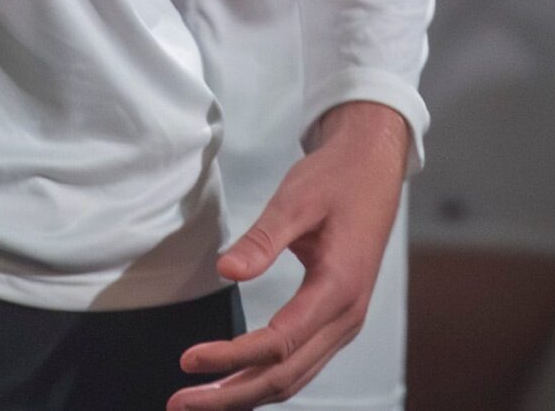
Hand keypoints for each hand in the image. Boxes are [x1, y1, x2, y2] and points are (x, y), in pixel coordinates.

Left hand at [168, 100, 409, 409]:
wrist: (374, 167)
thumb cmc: (337, 179)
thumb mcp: (296, 199)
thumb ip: (263, 239)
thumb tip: (226, 272)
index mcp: (338, 289)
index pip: (279, 343)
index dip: (231, 357)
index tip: (188, 360)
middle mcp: (346, 317)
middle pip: (286, 376)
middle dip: (232, 395)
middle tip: (181, 403)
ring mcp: (345, 322)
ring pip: (295, 377)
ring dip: (246, 393)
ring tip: (199, 402)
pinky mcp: (336, 318)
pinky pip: (302, 362)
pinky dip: (267, 379)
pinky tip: (236, 382)